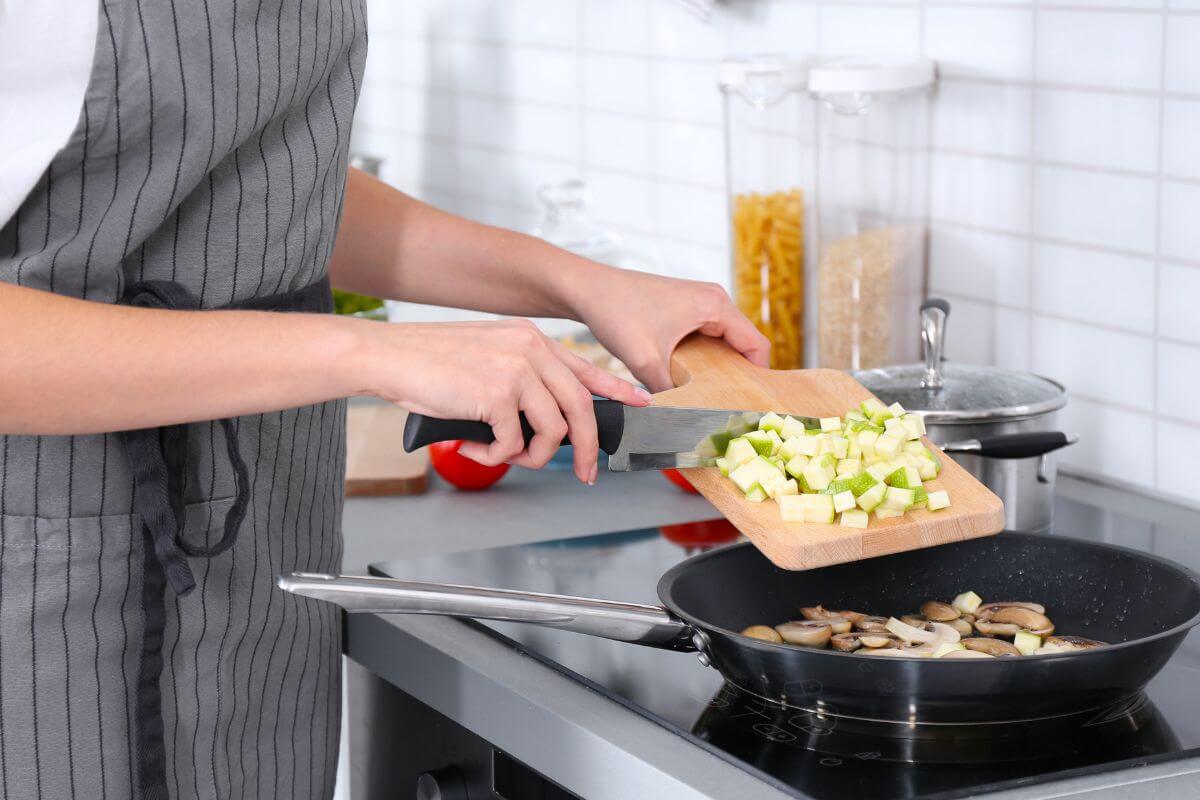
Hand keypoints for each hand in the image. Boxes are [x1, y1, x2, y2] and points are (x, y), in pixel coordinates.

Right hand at [360, 319, 650, 482]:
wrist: (388, 356)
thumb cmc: (428, 361)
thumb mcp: (486, 355)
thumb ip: (520, 377)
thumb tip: (543, 420)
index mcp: (530, 339)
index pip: (586, 367)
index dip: (616, 388)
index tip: (639, 403)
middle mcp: (530, 350)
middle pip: (580, 407)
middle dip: (587, 447)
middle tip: (585, 472)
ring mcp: (516, 370)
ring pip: (551, 431)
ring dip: (530, 456)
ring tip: (500, 455)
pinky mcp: (496, 394)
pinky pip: (512, 443)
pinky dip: (494, 456)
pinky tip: (472, 446)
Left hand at [574, 268, 769, 391]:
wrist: (588, 288)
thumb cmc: (617, 312)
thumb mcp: (645, 361)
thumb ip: (669, 392)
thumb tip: (681, 419)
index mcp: (714, 305)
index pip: (756, 344)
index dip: (758, 377)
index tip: (749, 403)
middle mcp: (714, 298)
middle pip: (743, 343)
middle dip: (739, 374)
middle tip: (728, 405)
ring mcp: (701, 300)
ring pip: (725, 340)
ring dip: (720, 366)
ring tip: (709, 394)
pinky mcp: (687, 305)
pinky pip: (709, 334)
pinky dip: (705, 356)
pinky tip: (690, 377)